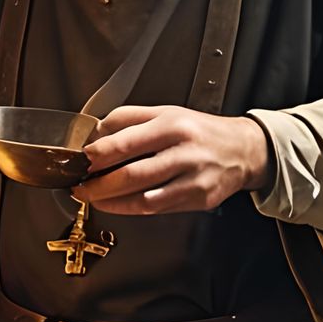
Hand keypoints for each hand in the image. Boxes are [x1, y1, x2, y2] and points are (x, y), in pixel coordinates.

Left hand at [74, 105, 272, 215]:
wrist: (242, 150)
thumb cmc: (199, 130)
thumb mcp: (165, 112)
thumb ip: (128, 118)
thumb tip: (96, 133)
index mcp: (173, 125)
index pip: (127, 141)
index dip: (99, 154)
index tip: (81, 160)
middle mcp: (185, 152)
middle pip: (133, 174)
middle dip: (99, 185)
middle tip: (80, 187)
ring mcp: (194, 179)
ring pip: (144, 198)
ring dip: (112, 201)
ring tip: (93, 198)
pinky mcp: (199, 199)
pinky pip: (158, 209)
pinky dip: (133, 208)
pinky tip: (118, 204)